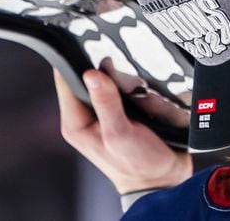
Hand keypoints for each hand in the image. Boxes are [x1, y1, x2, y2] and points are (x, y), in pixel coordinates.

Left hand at [53, 67, 191, 193]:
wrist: (164, 179)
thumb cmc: (138, 165)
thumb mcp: (119, 134)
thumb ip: (106, 103)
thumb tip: (91, 73)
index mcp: (76, 122)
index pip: (65, 80)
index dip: (77, 62)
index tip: (96, 51)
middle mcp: (87, 115)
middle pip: (87, 76)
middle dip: (105, 70)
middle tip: (123, 76)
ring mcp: (105, 113)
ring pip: (108, 79)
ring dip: (123, 78)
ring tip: (137, 89)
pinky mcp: (123, 111)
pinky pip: (126, 88)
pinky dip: (135, 86)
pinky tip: (144, 92)